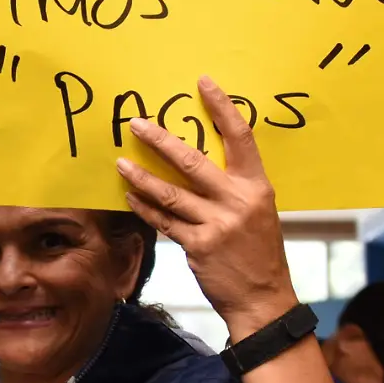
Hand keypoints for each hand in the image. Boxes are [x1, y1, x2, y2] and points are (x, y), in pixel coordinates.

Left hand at [117, 76, 294, 340]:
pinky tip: (130, 196)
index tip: (203, 83)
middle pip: (192, 161)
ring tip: (120, 162)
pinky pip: (164, 221)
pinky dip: (145, 208)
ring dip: (141, 176)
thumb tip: (199, 163)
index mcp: (257, 187)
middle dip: (160, 140)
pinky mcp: (197, 246)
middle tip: (136, 124)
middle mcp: (237, 201)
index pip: (240, 137)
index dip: (221, 107)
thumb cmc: (259, 253)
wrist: (263, 299)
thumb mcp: (259, 212)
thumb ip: (234, 188)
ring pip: (170, 193)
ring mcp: (216, 224)